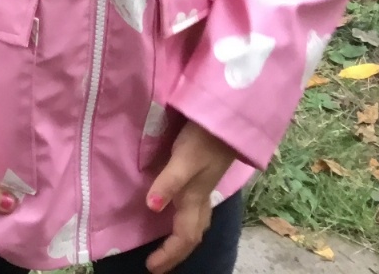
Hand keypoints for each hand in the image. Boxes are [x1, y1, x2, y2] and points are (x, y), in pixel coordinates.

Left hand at [144, 122, 237, 273]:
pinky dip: (186, 220)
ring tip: (168, 247)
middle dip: (177, 254)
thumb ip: (168, 182)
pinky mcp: (203, 175)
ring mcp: (203, 187)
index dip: (169, 255)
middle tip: (158, 265)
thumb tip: (152, 207)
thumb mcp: (184, 159)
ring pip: (196, 223)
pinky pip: (196, 209)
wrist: (227, 119)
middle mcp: (200, 198)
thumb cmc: (204, 138)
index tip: (151, 268)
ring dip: (183, 239)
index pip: (184, 237)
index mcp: (194, 199)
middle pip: (192, 236)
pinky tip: (178, 211)